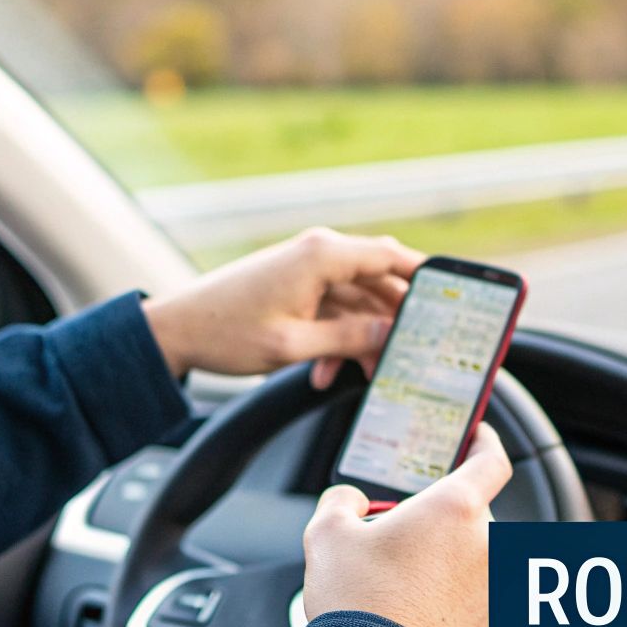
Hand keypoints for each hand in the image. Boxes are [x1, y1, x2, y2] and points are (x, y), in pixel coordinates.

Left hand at [141, 227, 424, 384]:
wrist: (175, 331)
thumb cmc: (226, 332)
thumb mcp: (294, 345)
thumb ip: (348, 337)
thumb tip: (389, 334)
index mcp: (322, 256)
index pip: (391, 256)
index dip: (425, 277)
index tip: (451, 298)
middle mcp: (317, 253)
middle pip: (379, 280)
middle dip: (396, 321)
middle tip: (416, 352)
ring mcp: (305, 269)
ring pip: (357, 300)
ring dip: (363, 337)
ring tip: (369, 374)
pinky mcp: (294, 286)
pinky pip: (332, 309)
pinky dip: (337, 338)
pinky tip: (326, 373)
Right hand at [298, 424, 512, 626]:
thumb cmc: (357, 605)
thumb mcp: (327, 534)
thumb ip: (342, 502)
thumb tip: (350, 501)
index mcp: (455, 509)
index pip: (491, 460)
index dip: (484, 442)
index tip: (476, 439)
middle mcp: (487, 545)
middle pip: (472, 515)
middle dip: (441, 520)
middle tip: (403, 535)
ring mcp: (496, 590)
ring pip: (474, 559)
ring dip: (448, 560)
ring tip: (402, 581)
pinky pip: (476, 599)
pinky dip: (454, 598)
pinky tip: (415, 611)